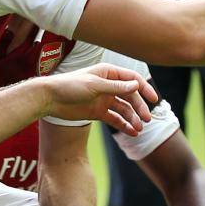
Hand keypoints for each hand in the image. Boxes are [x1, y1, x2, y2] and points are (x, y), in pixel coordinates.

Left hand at [38, 63, 157, 134]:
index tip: (154, 99)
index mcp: (109, 73)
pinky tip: (131, 132)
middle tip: (147, 119)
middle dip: (139, 107)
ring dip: (132, 118)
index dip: (145, 88)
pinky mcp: (98, 112)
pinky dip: (123, 125)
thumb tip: (136, 86)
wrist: (50, 99)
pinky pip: (115, 119)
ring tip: (138, 129)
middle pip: (130, 96)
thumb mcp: (94, 85)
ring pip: (124, 109)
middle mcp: (109, 85)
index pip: (132, 79)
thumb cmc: (70, 86)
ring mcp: (104, 99)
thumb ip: (116, 87)